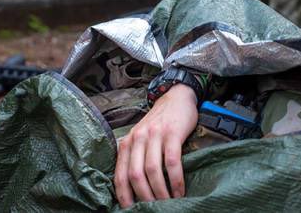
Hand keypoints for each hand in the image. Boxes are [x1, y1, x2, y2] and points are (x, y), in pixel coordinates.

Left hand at [114, 84, 197, 207]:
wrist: (175, 98)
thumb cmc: (158, 124)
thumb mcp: (140, 137)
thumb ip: (134, 156)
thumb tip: (133, 188)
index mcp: (127, 142)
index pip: (120, 174)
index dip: (124, 195)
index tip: (130, 209)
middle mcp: (138, 138)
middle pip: (135, 174)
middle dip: (144, 196)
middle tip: (153, 209)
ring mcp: (155, 135)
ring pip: (153, 170)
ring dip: (160, 192)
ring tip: (168, 204)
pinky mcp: (172, 133)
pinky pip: (172, 162)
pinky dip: (175, 180)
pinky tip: (180, 191)